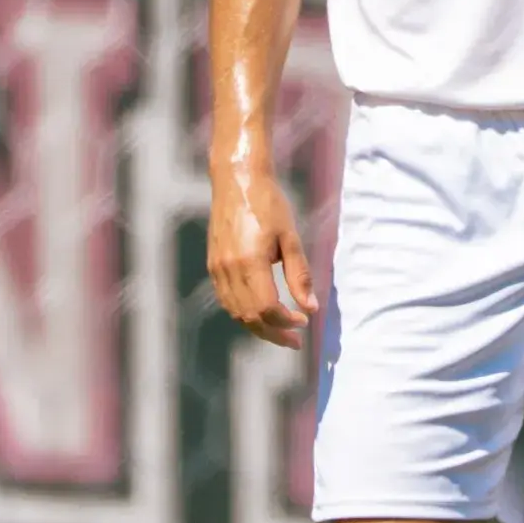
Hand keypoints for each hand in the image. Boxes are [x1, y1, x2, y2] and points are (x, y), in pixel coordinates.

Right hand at [208, 158, 317, 348]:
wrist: (237, 181)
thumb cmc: (268, 204)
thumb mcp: (291, 238)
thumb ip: (300, 275)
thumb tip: (311, 308)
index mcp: (249, 262)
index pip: (267, 308)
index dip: (286, 322)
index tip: (304, 322)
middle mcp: (229, 269)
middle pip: (249, 316)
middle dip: (273, 333)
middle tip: (295, 341)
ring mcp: (217, 268)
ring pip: (236, 312)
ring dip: (258, 327)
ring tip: (280, 332)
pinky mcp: (213, 265)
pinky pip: (226, 300)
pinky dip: (243, 313)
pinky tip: (260, 314)